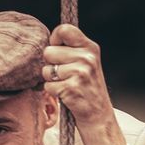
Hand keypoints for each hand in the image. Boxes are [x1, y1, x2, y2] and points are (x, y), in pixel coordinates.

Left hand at [42, 24, 125, 144]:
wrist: (98, 115)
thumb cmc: (86, 87)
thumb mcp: (86, 62)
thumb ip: (71, 49)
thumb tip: (49, 40)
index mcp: (90, 47)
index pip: (64, 29)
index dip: (54, 39)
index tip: (57, 49)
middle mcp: (86, 58)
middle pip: (48, 51)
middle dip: (51, 64)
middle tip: (65, 74)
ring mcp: (80, 73)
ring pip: (46, 70)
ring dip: (51, 80)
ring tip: (67, 84)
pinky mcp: (71, 88)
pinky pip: (47, 85)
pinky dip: (53, 92)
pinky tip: (66, 94)